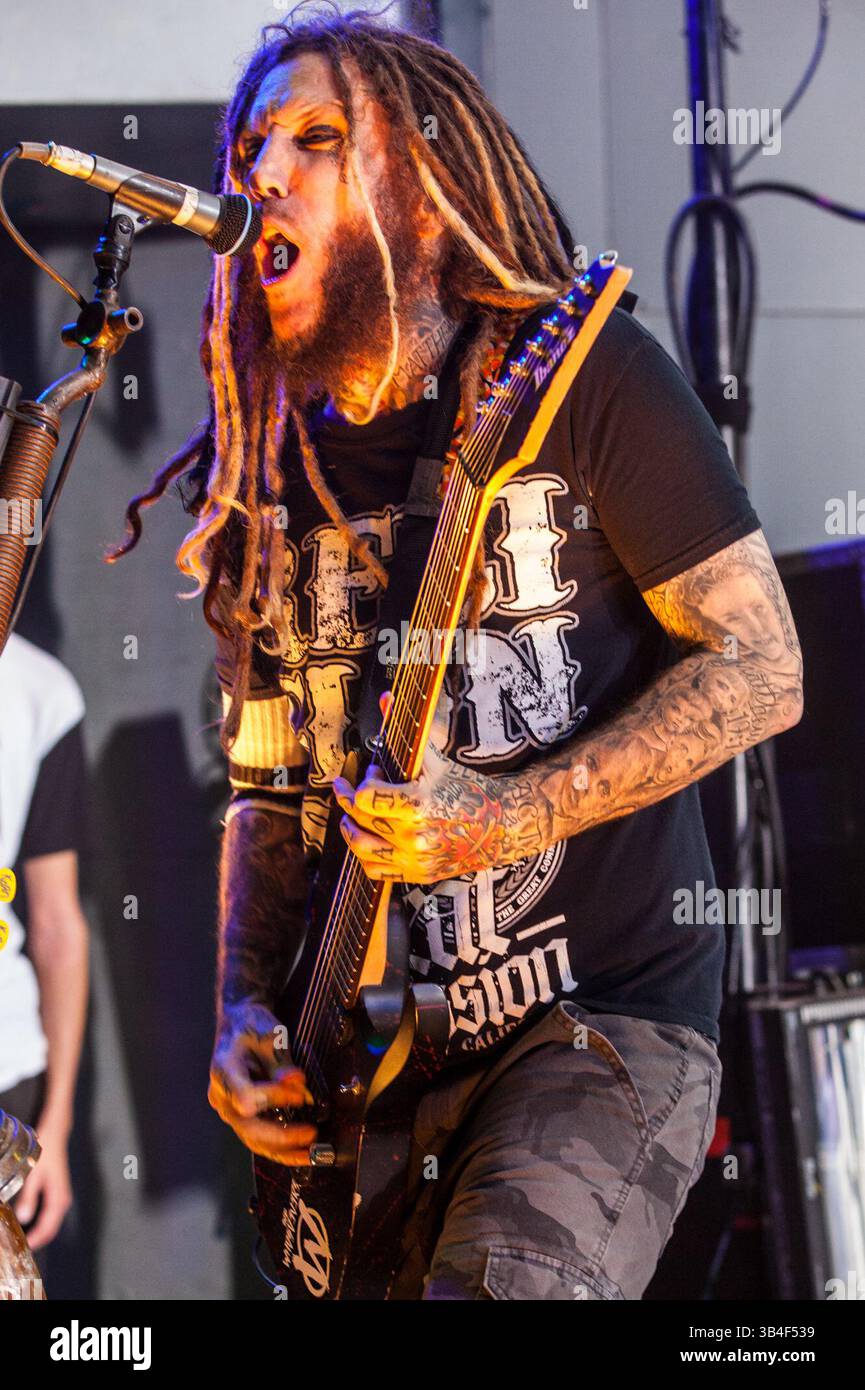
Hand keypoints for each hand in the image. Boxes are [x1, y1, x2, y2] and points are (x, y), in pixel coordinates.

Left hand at [16, 1115, 71, 1250]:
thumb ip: (29, 1197)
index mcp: (58, 1198)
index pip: (48, 1227)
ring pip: (51, 1222)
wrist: (55, 1135)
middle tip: (19, 1246)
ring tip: (22, 1237)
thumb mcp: (33, 1174)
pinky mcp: (58, 1194)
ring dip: (39, 1232)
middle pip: (51, 1228)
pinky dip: (41, 1223)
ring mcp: (61, 1197)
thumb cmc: (45, 1153)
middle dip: (37, 1239)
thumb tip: (23, 1218)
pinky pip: (50, 1215)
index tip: (22, 1247)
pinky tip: (29, 1224)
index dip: (36, 1240)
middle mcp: (62, 1201)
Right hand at [208, 1001, 315, 1165]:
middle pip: (247, 1126)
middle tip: (311, 1134)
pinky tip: (300, 1153)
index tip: (301, 1093)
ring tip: (309, 1154)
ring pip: (252, 1139)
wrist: (238, 1023)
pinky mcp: (239, 1114)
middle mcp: (221, 1094)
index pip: (246, 1097)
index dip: (274, 1098)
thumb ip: (281, 1062)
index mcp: (223, 1070)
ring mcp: (228, 1108)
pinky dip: (278, 1148)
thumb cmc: (251, 1025)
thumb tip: (298, 1084)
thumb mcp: (268, 1035)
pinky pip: (257, 1137)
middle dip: (281, 1136)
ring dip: (281, 1150)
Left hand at [332, 692, 517, 883]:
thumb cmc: (468, 790)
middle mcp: (414, 837)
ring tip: (350, 816)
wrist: (500, 826)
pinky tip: (369, 839)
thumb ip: (405, 733)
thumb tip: (385, 699)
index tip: (372, 773)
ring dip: (350, 829)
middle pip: (360, 820)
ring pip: (361, 849)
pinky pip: (376, 871)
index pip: (366, 798)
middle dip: (350, 799)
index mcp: (418, 805)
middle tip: (351, 788)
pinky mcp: (418, 874)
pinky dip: (365, 855)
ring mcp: (415, 860)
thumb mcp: (436, 760)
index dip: (363, 783)